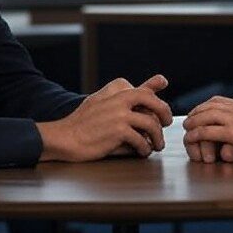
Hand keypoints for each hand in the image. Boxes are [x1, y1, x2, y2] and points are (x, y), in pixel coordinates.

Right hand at [38, 74, 171, 161]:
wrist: (65, 137)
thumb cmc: (85, 122)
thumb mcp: (104, 102)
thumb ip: (130, 94)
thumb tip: (162, 80)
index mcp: (116, 90)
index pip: (146, 92)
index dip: (157, 103)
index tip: (161, 113)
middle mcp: (119, 99)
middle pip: (154, 102)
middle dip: (164, 114)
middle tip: (167, 124)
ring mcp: (119, 114)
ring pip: (151, 124)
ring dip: (158, 138)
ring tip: (157, 145)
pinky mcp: (118, 131)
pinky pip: (141, 140)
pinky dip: (145, 148)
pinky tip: (142, 152)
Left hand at [182, 96, 232, 162]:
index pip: (218, 101)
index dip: (204, 106)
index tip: (198, 112)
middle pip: (210, 106)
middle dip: (196, 112)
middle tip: (188, 120)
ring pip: (207, 116)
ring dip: (193, 122)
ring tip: (187, 128)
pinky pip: (210, 132)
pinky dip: (198, 134)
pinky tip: (191, 138)